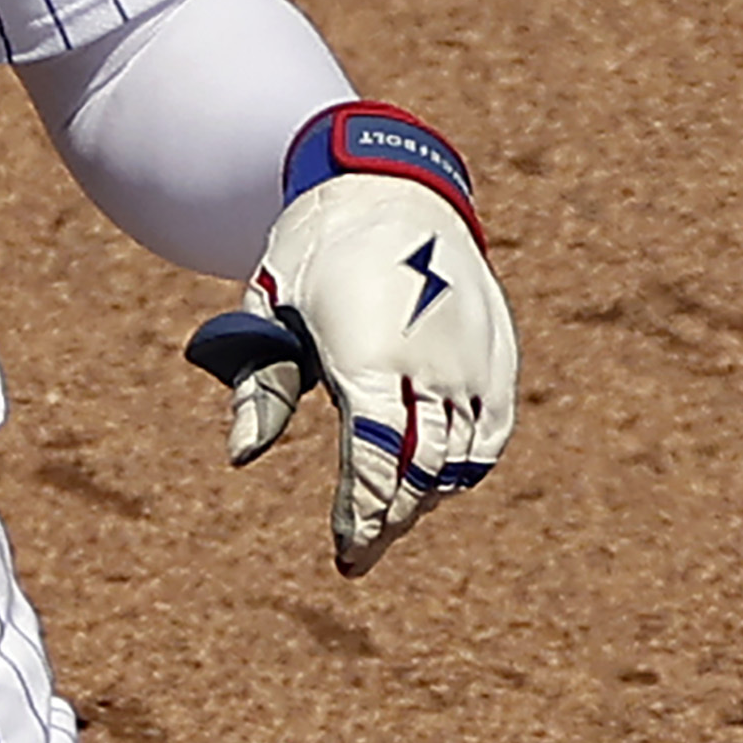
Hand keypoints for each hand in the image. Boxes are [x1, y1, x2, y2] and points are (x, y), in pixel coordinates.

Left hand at [186, 104, 516, 577]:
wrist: (388, 185)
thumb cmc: (315, 249)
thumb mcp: (271, 306)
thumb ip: (262, 384)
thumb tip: (243, 454)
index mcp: (368, 352)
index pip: (375, 461)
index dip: (363, 517)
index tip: (347, 557)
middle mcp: (430, 361)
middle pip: (418, 471)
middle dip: (389, 519)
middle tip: (362, 553)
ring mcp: (472, 356)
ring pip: (457, 458)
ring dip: (423, 497)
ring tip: (389, 517)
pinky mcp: (499, 351)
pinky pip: (490, 432)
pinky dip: (466, 466)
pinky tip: (435, 481)